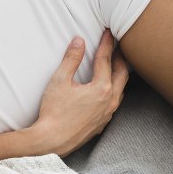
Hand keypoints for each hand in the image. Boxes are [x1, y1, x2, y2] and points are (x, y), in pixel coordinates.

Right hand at [30, 29, 127, 155]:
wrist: (50, 141)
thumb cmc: (53, 112)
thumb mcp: (59, 81)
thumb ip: (71, 59)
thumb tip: (78, 42)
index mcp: (101, 88)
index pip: (106, 60)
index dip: (106, 44)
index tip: (107, 33)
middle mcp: (109, 100)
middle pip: (122, 74)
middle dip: (120, 58)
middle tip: (117, 47)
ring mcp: (107, 113)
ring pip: (121, 90)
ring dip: (119, 76)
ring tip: (115, 68)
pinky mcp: (101, 124)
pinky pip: (113, 104)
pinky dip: (113, 93)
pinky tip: (106, 93)